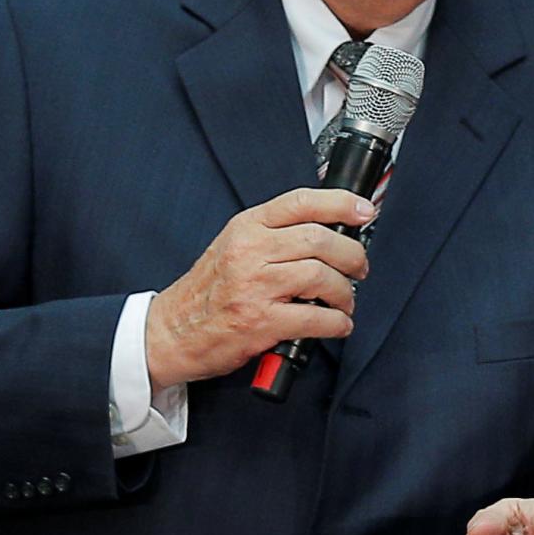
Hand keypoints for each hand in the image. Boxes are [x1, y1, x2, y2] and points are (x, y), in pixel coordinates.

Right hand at [144, 188, 374, 386]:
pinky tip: (337, 324)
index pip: (301, 202)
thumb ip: (273, 235)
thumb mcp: (233, 247)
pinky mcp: (260, 322)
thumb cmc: (206, 293)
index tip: (364, 210)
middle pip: (320, 239)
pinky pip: (315, 318)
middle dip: (352, 255)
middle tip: (359, 268)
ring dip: (345, 293)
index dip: (340, 203)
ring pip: (322, 277)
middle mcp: (250, 252)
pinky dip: (337, 323)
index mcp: (246, 228)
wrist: (169, 333)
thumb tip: (327, 230)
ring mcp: (255, 287)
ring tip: (345, 302)